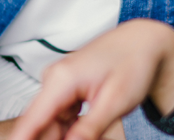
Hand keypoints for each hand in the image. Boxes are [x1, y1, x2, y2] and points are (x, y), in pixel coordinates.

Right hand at [8, 19, 173, 139]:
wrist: (142, 42)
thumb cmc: (133, 62)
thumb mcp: (116, 101)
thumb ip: (91, 127)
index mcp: (61, 80)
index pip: (30, 121)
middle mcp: (54, 80)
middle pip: (41, 125)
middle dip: (60, 138)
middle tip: (95, 134)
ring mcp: (58, 84)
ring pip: (52, 124)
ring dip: (69, 135)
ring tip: (101, 123)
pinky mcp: (65, 90)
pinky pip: (61, 117)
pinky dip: (74, 130)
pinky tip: (95, 129)